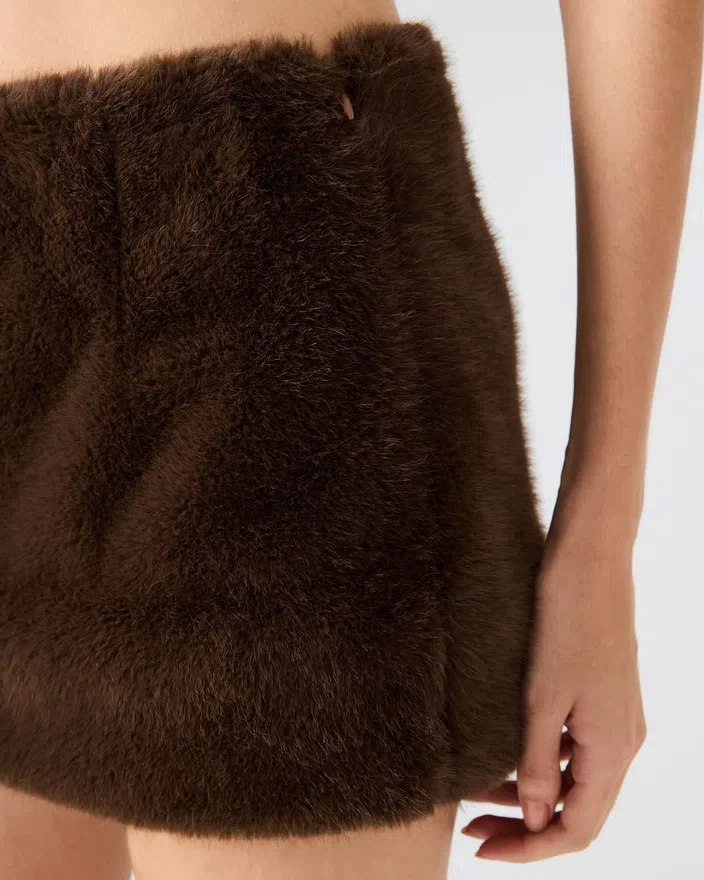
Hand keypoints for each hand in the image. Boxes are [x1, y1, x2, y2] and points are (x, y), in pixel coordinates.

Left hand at [462, 509, 646, 860]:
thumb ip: (538, 762)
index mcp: (612, 749)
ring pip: (575, 781)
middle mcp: (622, 743)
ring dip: (530, 797)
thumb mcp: (543, 696)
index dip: (530, 848)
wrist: (591, 561)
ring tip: (479, 797)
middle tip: (473, 828)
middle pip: (577, 810)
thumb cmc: (567, 621)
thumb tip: (534, 817)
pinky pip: (575, 752)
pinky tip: (506, 759)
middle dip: (525, 827)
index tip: (483, 848)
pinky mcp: (603, 699)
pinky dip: (542, 765)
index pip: (577, 829)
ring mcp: (616, 720)